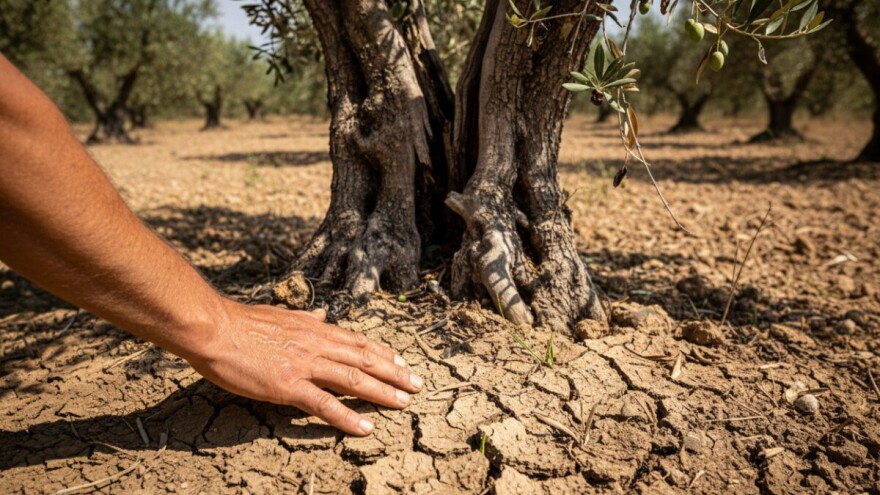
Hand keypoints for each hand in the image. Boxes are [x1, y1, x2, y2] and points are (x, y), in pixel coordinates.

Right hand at [184, 299, 422, 435]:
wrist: (214, 329)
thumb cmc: (242, 323)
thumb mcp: (281, 314)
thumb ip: (305, 318)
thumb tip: (322, 313)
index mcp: (314, 327)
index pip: (358, 341)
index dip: (383, 353)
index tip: (402, 362)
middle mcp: (316, 344)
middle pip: (365, 359)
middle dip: (395, 373)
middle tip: (417, 385)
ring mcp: (305, 365)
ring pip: (354, 380)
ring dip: (383, 392)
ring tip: (404, 404)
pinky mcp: (289, 386)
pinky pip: (325, 404)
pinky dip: (348, 417)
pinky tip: (366, 427)